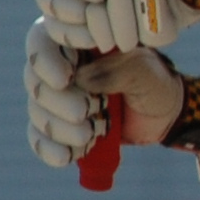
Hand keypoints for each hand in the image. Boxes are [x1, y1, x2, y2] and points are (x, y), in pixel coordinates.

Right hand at [25, 21, 180, 166]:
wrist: (165, 114)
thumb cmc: (153, 81)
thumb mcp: (143, 71)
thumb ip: (116, 71)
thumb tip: (80, 79)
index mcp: (75, 44)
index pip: (41, 43)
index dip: (47, 62)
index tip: (66, 79)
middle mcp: (58, 69)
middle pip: (35, 82)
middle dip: (58, 102)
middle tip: (84, 112)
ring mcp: (56, 100)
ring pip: (38, 112)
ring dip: (59, 128)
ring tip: (89, 135)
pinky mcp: (59, 128)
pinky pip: (40, 139)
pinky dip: (50, 149)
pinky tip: (67, 156)